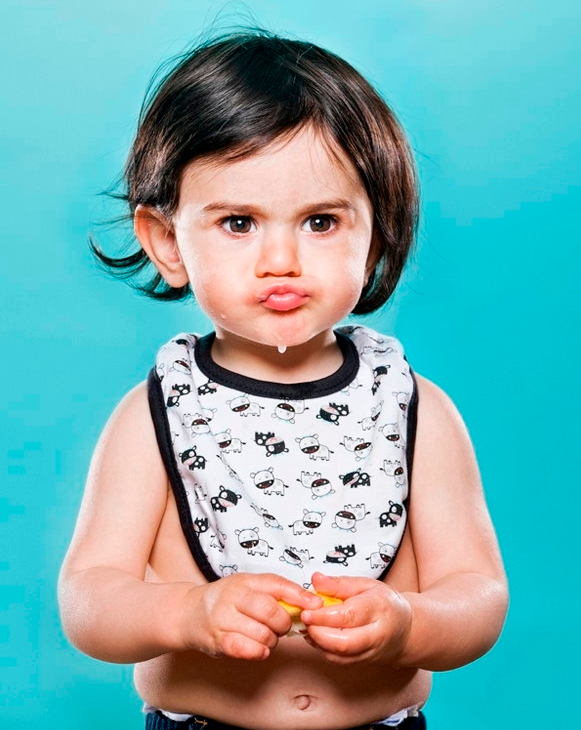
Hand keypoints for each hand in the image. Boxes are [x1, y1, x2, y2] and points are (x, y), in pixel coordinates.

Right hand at [180, 573, 321, 660]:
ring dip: (272, 640)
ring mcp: (224, 618)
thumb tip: (309, 602)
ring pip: (262, 633)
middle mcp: (234, 596)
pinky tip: (259, 649)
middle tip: (281, 627)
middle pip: (271, 610)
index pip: (277, 584)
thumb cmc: (225, 601)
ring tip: (266, 638)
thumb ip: (274, 593)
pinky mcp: (217, 640)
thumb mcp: (248, 587)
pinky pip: (246, 649)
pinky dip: (258, 651)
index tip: (316, 604)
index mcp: (246, 581)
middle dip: (283, 623)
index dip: (299, 595)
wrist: (188, 613)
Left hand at [300, 572, 411, 664]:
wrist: (406, 631)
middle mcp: (376, 635)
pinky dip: (322, 649)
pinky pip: (338, 660)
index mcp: (379, 609)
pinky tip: (316, 635)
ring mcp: (370, 653)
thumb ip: (339, 583)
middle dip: (318, 633)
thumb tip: (316, 580)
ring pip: (339, 656)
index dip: (324, 616)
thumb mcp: (366, 585)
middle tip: (304, 620)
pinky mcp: (362, 663)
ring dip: (317, 642)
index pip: (349, 616)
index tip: (306, 611)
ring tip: (308, 626)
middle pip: (344, 642)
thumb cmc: (385, 604)